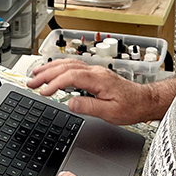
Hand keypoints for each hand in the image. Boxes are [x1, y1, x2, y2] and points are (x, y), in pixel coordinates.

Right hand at [27, 59, 153, 124]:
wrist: (144, 100)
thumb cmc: (130, 107)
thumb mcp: (110, 112)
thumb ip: (89, 106)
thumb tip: (70, 103)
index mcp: (98, 79)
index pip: (70, 76)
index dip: (54, 83)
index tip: (43, 92)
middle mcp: (95, 71)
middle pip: (65, 67)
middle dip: (46, 74)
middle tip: (31, 82)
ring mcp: (95, 71)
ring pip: (68, 63)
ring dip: (50, 68)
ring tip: (35, 74)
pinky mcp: (95, 74)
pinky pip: (73, 66)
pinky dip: (59, 67)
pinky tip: (52, 71)